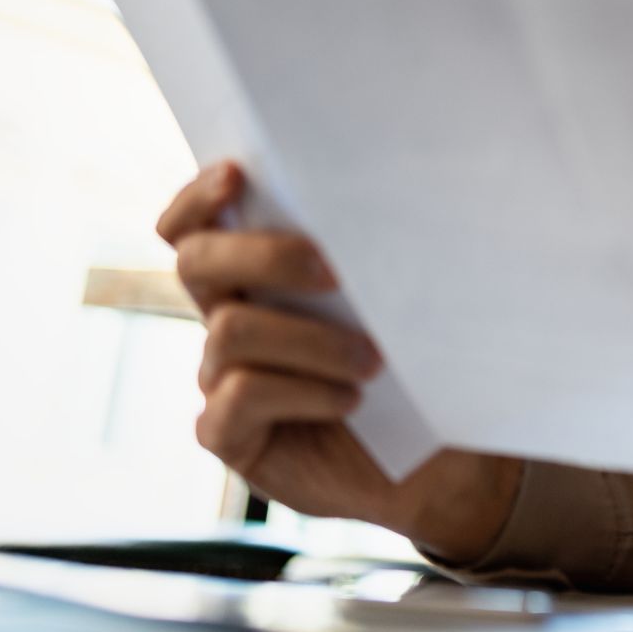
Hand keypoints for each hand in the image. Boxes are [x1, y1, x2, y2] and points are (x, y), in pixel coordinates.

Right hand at [158, 162, 520, 561]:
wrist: (437, 458)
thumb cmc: (421, 367)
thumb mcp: (400, 303)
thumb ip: (373, 258)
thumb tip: (388, 200)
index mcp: (259, 277)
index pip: (195, 225)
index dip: (198, 197)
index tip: (237, 174)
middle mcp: (229, 319)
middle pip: (199, 262)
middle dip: (265, 255)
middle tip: (335, 272)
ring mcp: (221, 379)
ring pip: (229, 332)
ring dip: (310, 340)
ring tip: (373, 362)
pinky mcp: (228, 435)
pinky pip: (237, 399)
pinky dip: (301, 393)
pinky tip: (350, 401)